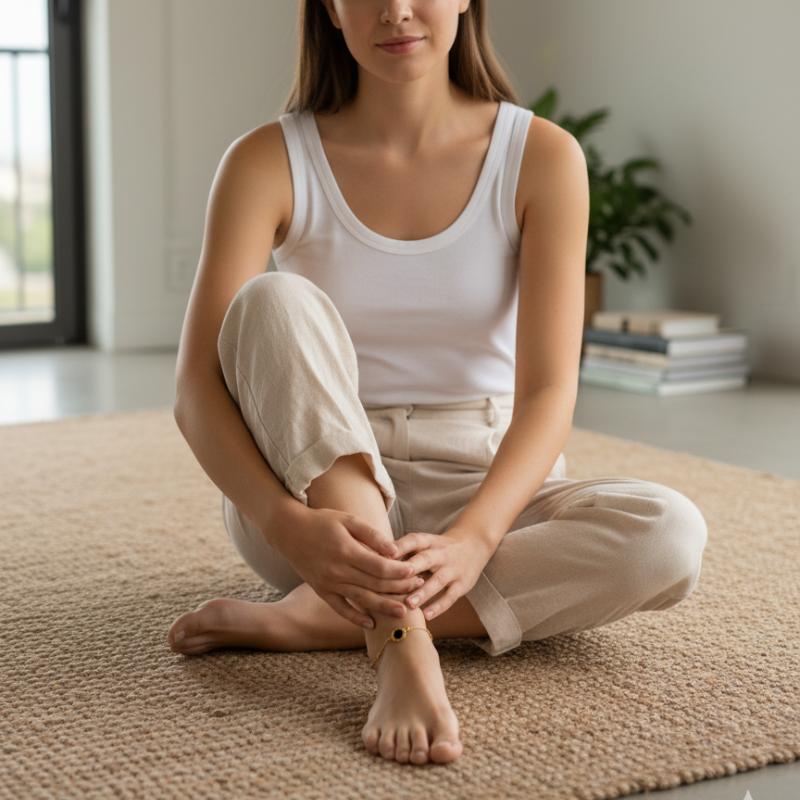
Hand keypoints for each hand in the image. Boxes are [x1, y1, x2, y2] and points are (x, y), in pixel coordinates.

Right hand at [275, 503, 423, 627]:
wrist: (289, 531)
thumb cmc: (322, 521)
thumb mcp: (348, 520)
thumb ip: (371, 535)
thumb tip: (394, 550)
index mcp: (346, 550)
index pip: (379, 566)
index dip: (399, 571)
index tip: (415, 571)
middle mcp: (337, 570)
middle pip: (374, 584)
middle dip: (398, 588)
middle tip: (418, 589)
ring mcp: (328, 583)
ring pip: (361, 599)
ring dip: (383, 606)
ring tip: (403, 612)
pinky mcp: (321, 591)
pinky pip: (340, 608)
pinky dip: (355, 617)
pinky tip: (371, 623)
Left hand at [390, 528, 493, 621]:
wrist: (474, 544)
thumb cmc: (438, 547)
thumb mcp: (424, 543)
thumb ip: (402, 551)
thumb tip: (371, 558)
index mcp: (428, 541)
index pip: (413, 540)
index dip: (398, 547)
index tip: (382, 556)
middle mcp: (441, 553)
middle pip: (425, 559)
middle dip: (410, 569)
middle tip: (394, 580)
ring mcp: (453, 569)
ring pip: (438, 580)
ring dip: (423, 592)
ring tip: (409, 605)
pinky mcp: (462, 584)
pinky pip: (450, 596)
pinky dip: (439, 606)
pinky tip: (427, 615)